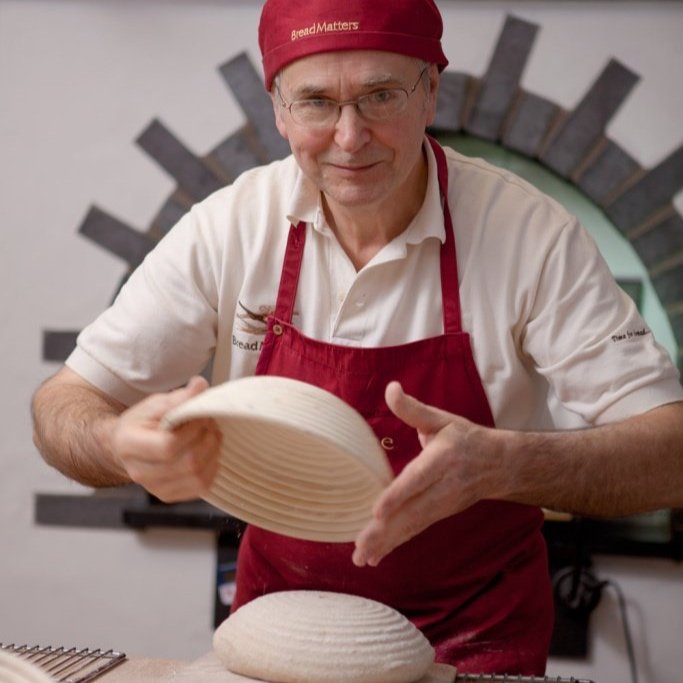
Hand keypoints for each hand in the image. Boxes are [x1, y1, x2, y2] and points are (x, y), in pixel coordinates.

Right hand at [111, 376, 221, 501]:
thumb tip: (200, 386)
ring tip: (211, 435)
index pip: (169, 446)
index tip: (200, 416)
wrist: (127, 447)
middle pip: (187, 463)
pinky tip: (208, 452)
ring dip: (213, 453)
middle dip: (207, 439)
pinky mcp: (169, 495)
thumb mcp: (155, 404)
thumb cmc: (142, 423)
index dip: (193, 430)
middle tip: (209, 423)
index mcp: (129, 444)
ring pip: (197, 477)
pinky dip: (212, 468)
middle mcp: (139, 472)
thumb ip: (178, 397)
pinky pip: (201, 487)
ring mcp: (154, 488)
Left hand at [352, 381, 500, 566]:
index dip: (398, 496)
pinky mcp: (439, 515)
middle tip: (360, 547)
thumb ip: (412, 409)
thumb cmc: (465, 438)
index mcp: (442, 460)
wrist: (500, 465)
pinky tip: (374, 557)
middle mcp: (443, 487)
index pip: (418, 480)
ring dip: (386, 543)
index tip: (377, 511)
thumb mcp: (441, 419)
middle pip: (412, 512)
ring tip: (361, 558)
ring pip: (412, 526)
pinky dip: (395, 545)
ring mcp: (442, 505)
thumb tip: (390, 388)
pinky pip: (414, 531)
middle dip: (385, 531)